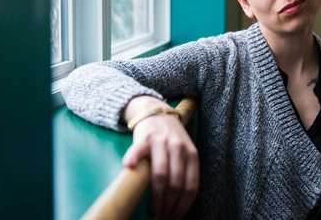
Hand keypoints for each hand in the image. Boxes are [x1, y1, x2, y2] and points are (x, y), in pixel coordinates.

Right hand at [122, 97, 198, 218]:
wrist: (154, 111)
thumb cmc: (169, 138)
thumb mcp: (184, 151)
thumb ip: (184, 171)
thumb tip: (180, 206)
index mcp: (191, 153)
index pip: (191, 186)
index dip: (183, 206)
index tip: (175, 219)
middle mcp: (178, 147)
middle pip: (176, 184)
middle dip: (169, 207)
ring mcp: (161, 142)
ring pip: (160, 174)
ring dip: (156, 199)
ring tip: (152, 214)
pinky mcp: (144, 137)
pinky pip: (138, 151)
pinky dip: (133, 160)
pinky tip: (129, 169)